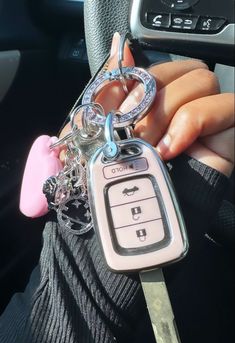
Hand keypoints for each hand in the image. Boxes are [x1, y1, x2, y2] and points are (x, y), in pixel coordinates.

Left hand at [60, 32, 234, 176]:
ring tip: (151, 145)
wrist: (132, 223)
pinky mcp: (225, 137)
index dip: (135, 77)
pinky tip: (170, 149)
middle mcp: (179, 109)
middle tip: (132, 132)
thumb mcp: (96, 133)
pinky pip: (224, 105)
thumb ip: (107, 91)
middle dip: (151, 96)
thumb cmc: (112, 183)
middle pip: (179, 67)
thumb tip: (121, 48)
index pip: (153, 69)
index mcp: (151, 107)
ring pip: (201, 79)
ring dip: (169, 110)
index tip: (118, 96)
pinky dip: (193, 121)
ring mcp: (204, 122)